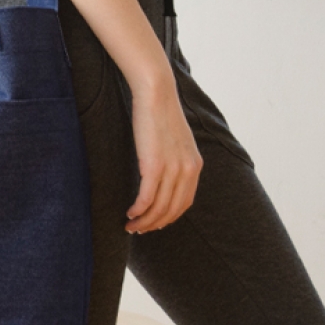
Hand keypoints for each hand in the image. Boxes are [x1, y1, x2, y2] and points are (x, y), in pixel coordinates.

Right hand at [126, 77, 202, 233]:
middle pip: (172, 210)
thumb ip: (175, 159)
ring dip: (144, 222)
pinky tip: (129, 213)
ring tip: (130, 226)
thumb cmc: (161, 113)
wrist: (157, 94)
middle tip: (140, 230)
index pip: (184, 203)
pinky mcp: (154, 166)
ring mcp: (172, 170)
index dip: (169, 217)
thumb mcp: (177, 140)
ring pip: (158, 208)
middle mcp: (187, 171)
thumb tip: (164, 173)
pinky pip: (146, 198)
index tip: (155, 223)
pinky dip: (138, 210)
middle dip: (155, 224)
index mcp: (195, 166)